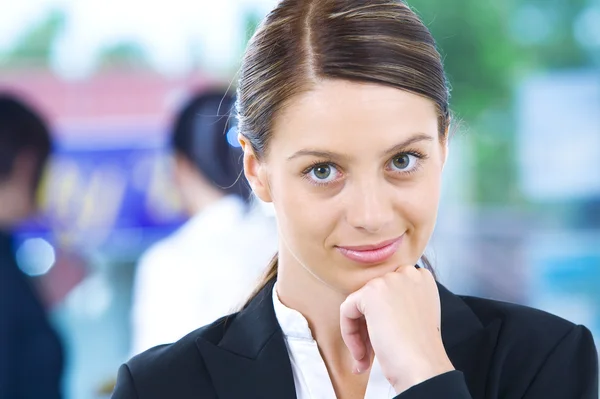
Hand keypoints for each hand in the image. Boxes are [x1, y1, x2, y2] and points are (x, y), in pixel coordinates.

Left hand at [340, 265, 454, 393]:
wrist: (423, 368)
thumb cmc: (421, 352)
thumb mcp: (416, 317)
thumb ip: (399, 303)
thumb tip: (372, 308)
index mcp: (422, 279)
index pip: (389, 291)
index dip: (384, 317)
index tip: (386, 338)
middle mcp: (408, 273)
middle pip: (373, 296)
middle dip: (369, 325)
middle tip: (370, 353)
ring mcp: (389, 280)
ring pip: (359, 303)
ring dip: (358, 333)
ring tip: (364, 359)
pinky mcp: (371, 292)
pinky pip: (347, 310)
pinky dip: (349, 334)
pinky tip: (361, 354)